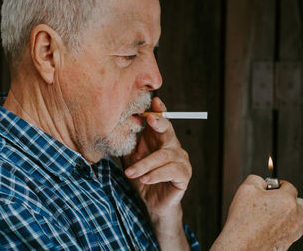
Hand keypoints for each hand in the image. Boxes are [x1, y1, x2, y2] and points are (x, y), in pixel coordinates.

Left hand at [123, 97, 191, 249]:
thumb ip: (129, 142)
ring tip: (130, 173)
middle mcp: (173, 146)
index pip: (162, 120)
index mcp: (160, 138)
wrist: (151, 202)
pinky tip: (145, 179)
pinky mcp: (184, 175)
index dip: (160, 110)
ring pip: (164, 156)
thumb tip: (118, 124)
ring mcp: (181, 160)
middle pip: (168, 130)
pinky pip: (171, 171)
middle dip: (160, 123)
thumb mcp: (131, 158)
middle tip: (150, 120)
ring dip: (145, 164)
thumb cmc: (142, 177)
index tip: (155, 101)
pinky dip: (156, 175)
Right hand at [211, 175, 302, 250]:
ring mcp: (292, 233)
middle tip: (278, 200)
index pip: (290, 186)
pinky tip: (269, 227)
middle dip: (292, 200)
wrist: (240, 246)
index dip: (279, 184)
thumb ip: (257, 179)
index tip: (272, 187)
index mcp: (287, 201)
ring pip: (299, 221)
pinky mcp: (286, 245)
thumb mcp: (246, 189)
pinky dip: (283, 229)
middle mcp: (294, 218)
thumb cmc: (243, 220)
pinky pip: (291, 234)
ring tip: (273, 214)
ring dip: (290, 216)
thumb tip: (262, 181)